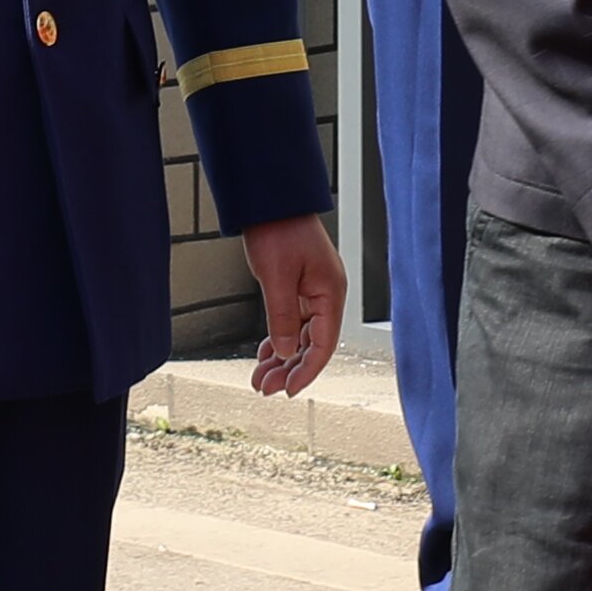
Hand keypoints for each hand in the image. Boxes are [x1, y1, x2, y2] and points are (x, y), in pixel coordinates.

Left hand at [244, 217, 347, 394]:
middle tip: (265, 387)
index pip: (324, 344)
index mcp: (330, 292)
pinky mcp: (300, 285)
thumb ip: (284, 318)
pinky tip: (265, 353)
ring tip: (261, 377)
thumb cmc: (278, 231)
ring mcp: (314, 290)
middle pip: (313, 343)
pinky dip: (280, 339)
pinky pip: (294, 321)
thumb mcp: (277, 278)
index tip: (288, 390)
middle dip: (290, 368)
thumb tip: (287, 353)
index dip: (307, 371)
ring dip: (283, 358)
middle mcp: (326, 294)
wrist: (270, 200)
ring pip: (302, 335)